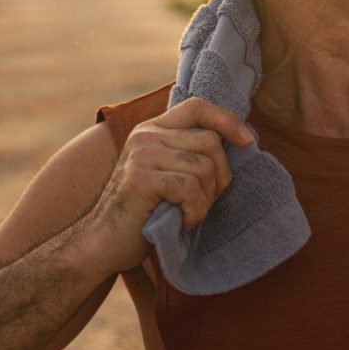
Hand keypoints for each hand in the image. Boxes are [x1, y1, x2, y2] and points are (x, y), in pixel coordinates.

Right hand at [78, 97, 250, 276]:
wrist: (102, 243)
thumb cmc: (144, 213)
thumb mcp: (166, 172)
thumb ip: (189, 153)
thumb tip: (240, 141)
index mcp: (153, 129)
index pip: (197, 106)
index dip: (227, 120)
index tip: (247, 141)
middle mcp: (146, 135)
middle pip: (210, 142)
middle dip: (220, 177)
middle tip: (203, 202)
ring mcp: (142, 154)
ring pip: (205, 167)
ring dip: (205, 200)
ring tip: (187, 214)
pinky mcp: (141, 178)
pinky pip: (190, 188)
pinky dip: (194, 212)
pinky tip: (180, 221)